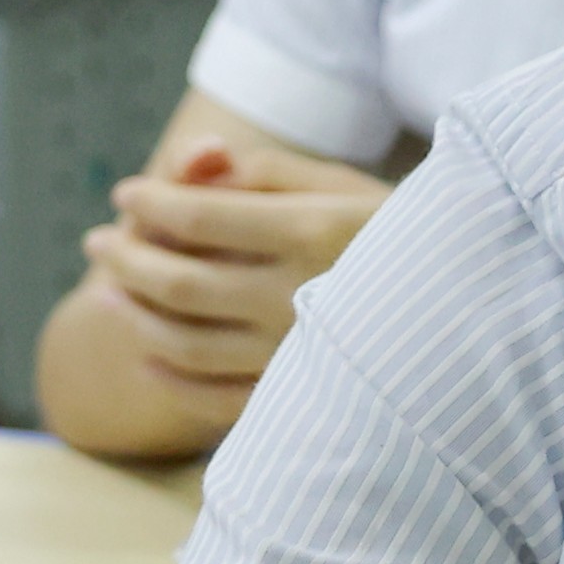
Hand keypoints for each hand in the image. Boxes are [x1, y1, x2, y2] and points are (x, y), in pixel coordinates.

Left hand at [76, 141, 389, 390]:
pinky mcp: (300, 401)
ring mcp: (298, 358)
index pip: (202, 217)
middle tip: (97, 242)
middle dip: (126, 260)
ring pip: (187, 343)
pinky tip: (149, 350)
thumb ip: (261, 170)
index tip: (124, 193)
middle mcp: (303, 298)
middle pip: (181, 283)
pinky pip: (215, 398)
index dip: (151, 203)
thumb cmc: (394, 234)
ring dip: (136, 315)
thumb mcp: (341, 184)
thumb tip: (189, 162)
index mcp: (316, 232)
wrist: (467, 313)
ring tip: (112, 292)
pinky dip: (171, 376)